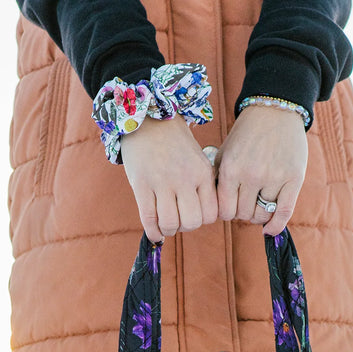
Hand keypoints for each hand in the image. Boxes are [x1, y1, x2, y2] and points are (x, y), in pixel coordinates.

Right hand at [121, 116, 217, 242]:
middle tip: (178, 218)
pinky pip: (149, 219)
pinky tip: (154, 232)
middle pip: (192, 222)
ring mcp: (161, 181)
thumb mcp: (197, 160)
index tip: (192, 213)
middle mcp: (184, 178)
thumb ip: (202, 186)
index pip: (211, 214)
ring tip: (165, 222)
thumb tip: (202, 219)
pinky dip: (153, 232)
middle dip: (185, 226)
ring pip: (170, 223)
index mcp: (202, 172)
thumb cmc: (174, 144)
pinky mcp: (141, 184)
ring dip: (168, 229)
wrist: (147, 118)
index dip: (202, 220)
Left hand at [215, 104, 307, 236]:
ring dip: (259, 215)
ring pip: (262, 215)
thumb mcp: (225, 152)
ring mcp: (274, 177)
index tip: (231, 207)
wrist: (275, 110)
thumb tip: (212, 209)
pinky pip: (283, 212)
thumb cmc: (247, 134)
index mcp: (230, 168)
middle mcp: (251, 175)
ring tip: (259, 204)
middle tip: (247, 203)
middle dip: (243, 212)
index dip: (227, 212)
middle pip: (243, 215)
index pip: (224, 210)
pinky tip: (269, 229)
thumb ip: (217, 179)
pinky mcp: (293, 179)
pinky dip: (275, 226)